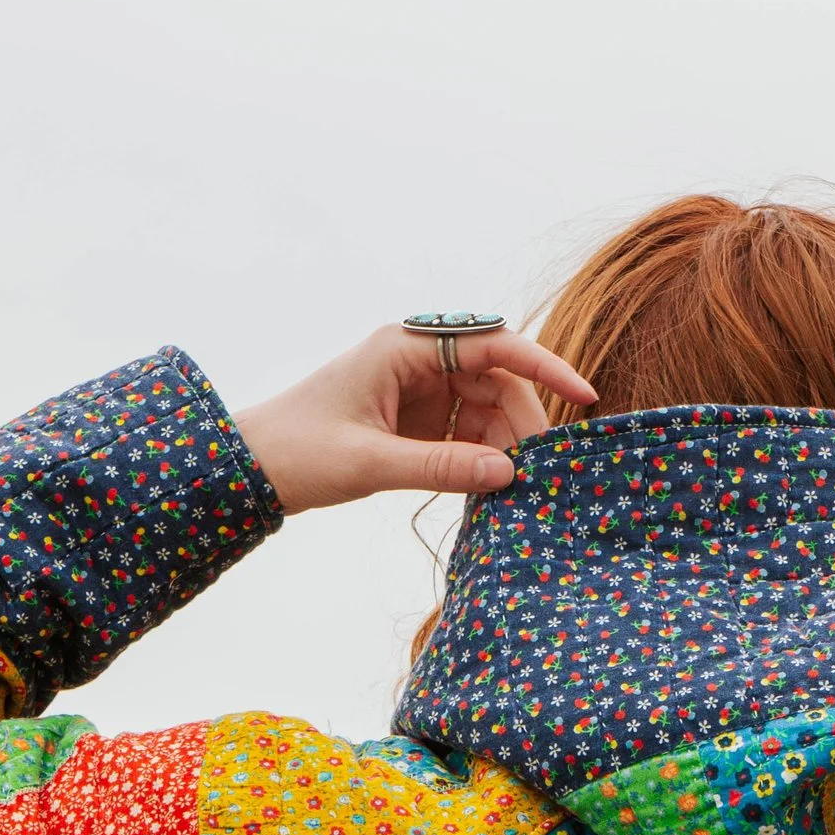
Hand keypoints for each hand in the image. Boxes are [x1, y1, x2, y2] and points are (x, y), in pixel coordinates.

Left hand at [234, 327, 596, 514]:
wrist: (251, 466)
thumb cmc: (300, 451)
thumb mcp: (371, 462)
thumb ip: (441, 467)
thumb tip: (507, 473)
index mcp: (405, 347)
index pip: (493, 345)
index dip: (543, 368)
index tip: (582, 395)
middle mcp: (417, 359)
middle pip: (497, 381)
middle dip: (521, 424)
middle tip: (536, 473)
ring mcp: (419, 390)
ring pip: (486, 410)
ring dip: (502, 446)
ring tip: (510, 489)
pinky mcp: (416, 420)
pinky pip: (466, 434)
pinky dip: (480, 459)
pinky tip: (485, 489)